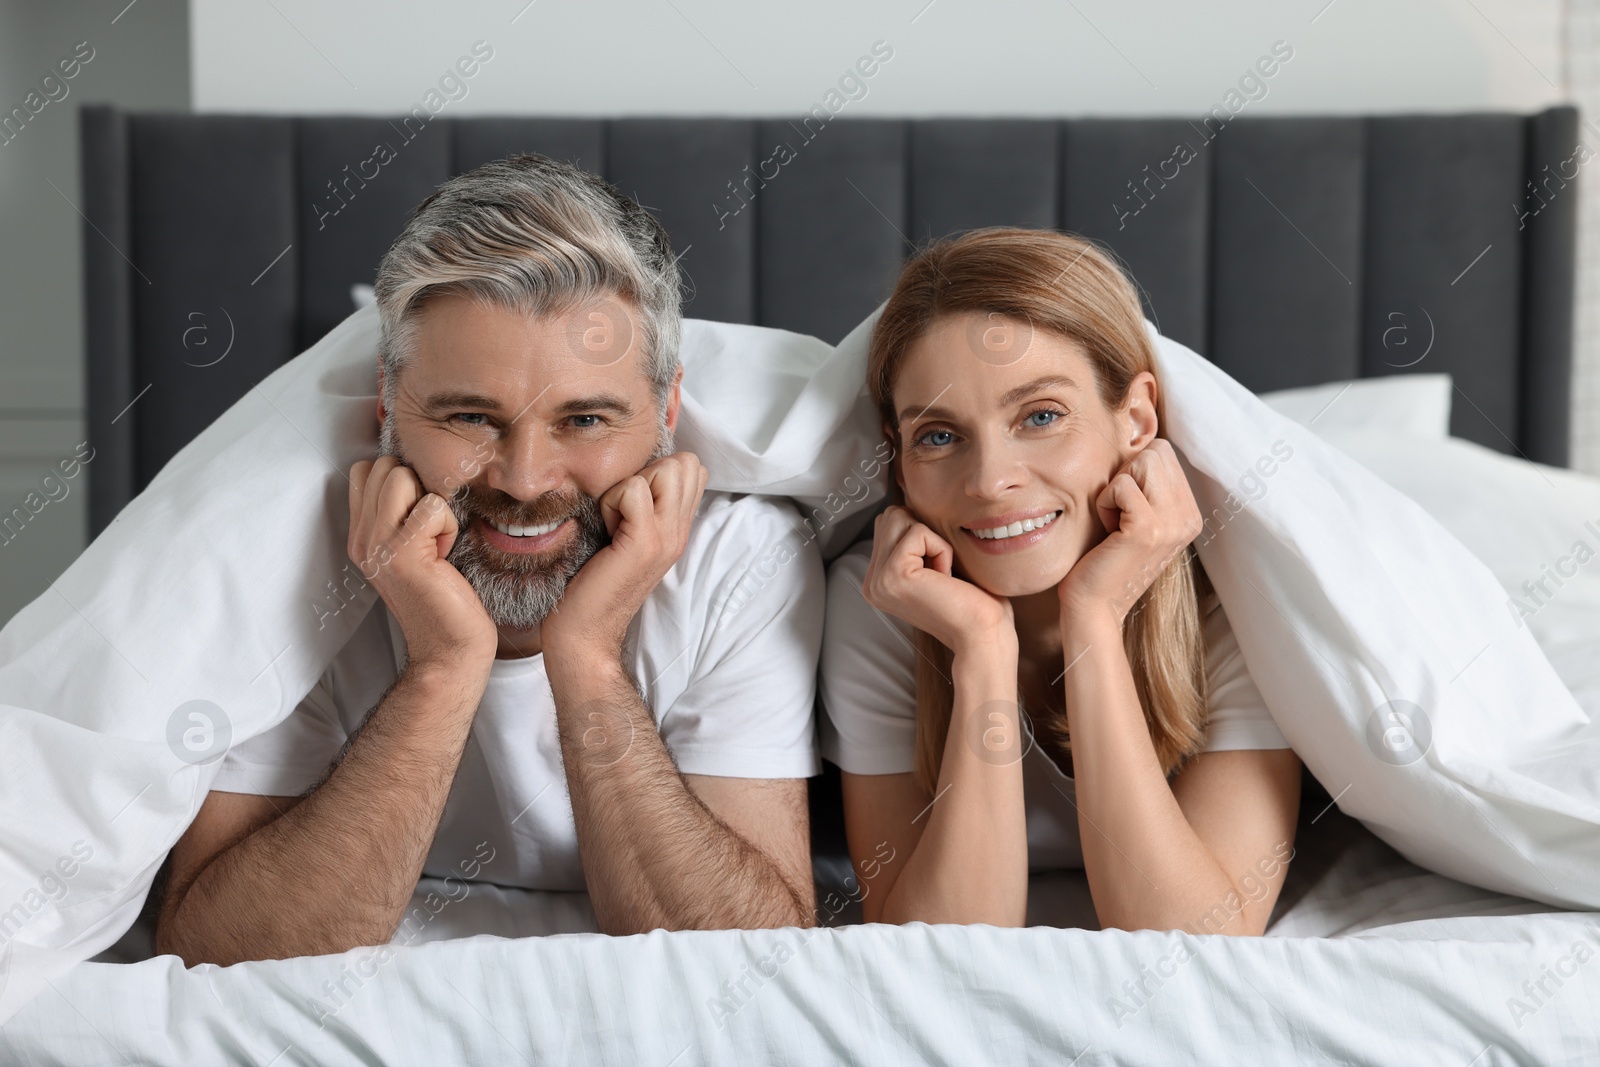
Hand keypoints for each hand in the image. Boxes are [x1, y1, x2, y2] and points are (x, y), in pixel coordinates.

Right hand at [347, 456, 497, 673]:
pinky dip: (448, 525)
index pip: (364, 471)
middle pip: (383, 467)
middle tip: (429, 531)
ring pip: (402, 477)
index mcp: (360, 536)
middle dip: (416, 487)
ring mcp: (377, 545)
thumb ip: (401, 514)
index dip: (399, 478)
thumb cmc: (443, 598)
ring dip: (432, 505)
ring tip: (437, 542)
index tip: (418, 515)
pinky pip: (432, 505)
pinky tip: (446, 555)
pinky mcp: (402, 553)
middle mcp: (361, 539)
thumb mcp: (412, 549)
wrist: (449, 649)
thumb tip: (416, 472)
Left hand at [542, 452, 708, 657]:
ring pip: (667, 469)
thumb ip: (641, 508)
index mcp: (678, 529)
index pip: (693, 469)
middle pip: (686, 463)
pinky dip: (612, 501)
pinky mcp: (644, 543)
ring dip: (630, 486)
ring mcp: (668, 538)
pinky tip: (605, 531)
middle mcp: (680, 532)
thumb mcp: (626, 537)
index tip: (632, 504)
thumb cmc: (592, 583)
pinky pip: (633, 490)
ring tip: (615, 520)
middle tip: (624, 511)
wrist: (584, 632)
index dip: (658, 471)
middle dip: (648, 473)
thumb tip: (633, 472)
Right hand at [859, 506, 1014, 655]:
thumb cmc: (971, 601)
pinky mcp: (893, 575)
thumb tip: (905, 504)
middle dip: (924, 533)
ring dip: (932, 540)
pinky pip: (918, 533)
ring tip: (942, 574)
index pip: (889, 524)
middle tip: (940, 573)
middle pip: (891, 515)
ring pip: (900, 517)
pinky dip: (941, 549)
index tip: (938, 574)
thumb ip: (912, 541)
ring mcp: (878, 581)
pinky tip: (945, 579)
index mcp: (877, 582)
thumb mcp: (933, 565)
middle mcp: (871, 583)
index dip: (922, 536)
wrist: (983, 634)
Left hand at [1056, 438, 1202, 630]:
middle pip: (1157, 452)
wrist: (1094, 605)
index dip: (1134, 471)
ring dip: (1116, 489)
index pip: (1164, 453)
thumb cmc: (1104, 556)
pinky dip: (1105, 501)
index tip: (1126, 510)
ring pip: (1142, 462)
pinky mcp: (1148, 530)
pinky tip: (1108, 530)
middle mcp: (1188, 518)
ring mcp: (1172, 524)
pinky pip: (1122, 485)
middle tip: (1118, 515)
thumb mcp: (1134, 517)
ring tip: (1115, 522)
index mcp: (1189, 513)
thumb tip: (1140, 441)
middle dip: (1126, 475)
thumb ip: (1147, 485)